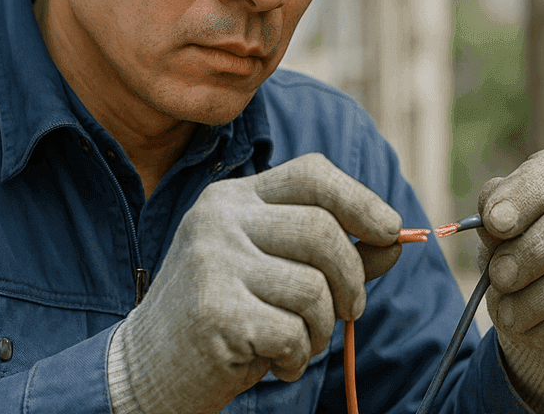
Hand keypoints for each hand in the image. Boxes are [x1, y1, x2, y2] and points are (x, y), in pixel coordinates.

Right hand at [108, 153, 402, 413]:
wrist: (147, 368)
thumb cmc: (225, 316)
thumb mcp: (273, 271)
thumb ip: (329, 253)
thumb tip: (396, 240)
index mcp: (234, 198)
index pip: (311, 174)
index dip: (360, 199)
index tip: (390, 229)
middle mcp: (219, 219)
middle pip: (321, 230)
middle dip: (353, 278)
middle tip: (352, 310)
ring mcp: (212, 262)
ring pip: (312, 288)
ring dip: (322, 328)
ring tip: (299, 343)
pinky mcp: (213, 312)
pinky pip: (291, 332)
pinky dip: (296, 358)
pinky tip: (273, 363)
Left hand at [477, 148, 543, 413]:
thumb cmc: (525, 264)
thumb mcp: (502, 236)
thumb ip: (494, 220)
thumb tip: (492, 220)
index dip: (525, 193)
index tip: (493, 223)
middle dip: (531, 250)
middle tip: (498, 277)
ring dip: (534, 299)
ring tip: (507, 314)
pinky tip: (532, 330)